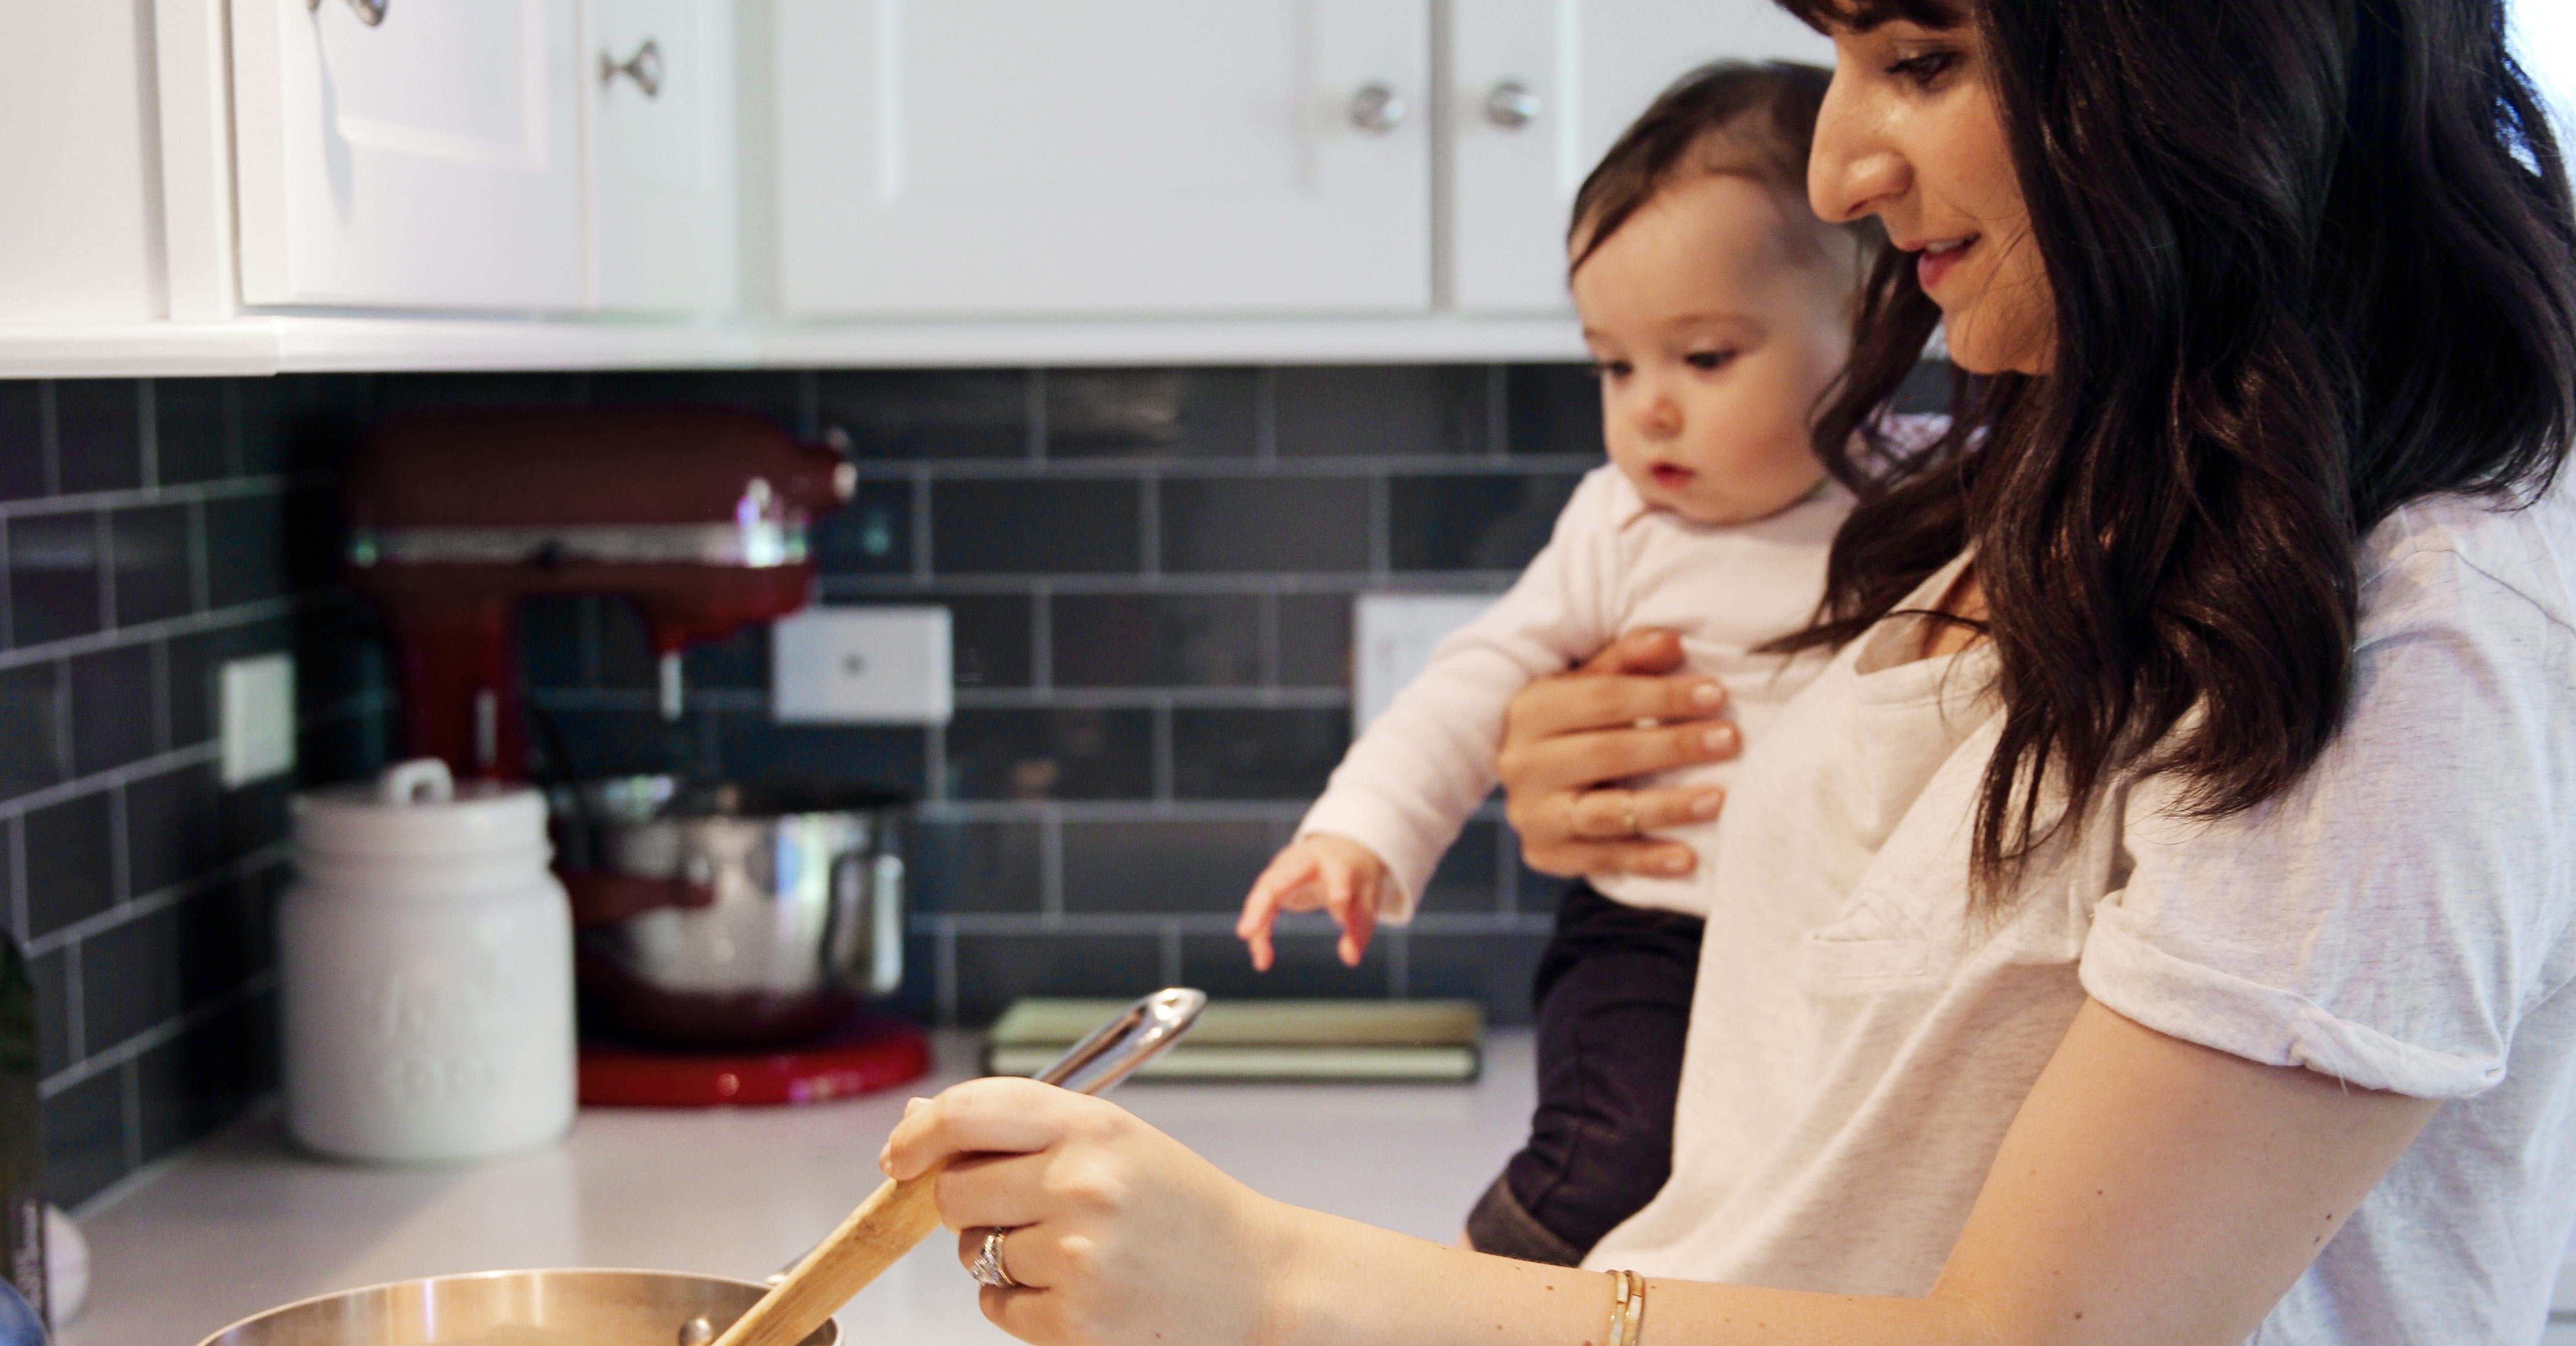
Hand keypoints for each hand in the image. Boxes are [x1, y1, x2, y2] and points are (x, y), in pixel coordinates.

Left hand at [884, 1078, 1290, 1345]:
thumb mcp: (1115, 1141)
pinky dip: (1020, 1303)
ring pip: (973, 1253)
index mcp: (1093, 1126)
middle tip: (1021, 1208)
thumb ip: (1021, 1127)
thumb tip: (919, 1118)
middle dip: (968, 1202)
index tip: (900, 1153)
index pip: (969, 1110)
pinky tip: (1076, 1289)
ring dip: (1002, 1256)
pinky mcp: (1075, 1322)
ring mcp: (1078, 1257)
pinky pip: (995, 1308)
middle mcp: (1082, 1185)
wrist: (1262, 1282)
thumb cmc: (1185, 1209)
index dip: (918, 1132)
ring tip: (1074, 1251)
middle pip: (955, 1189)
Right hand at [1234, 833, 1386, 969]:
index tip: (1340, 905)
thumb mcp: (1365, 898)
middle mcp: (1303, 862)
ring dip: (1254, 917)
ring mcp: (1283, 872)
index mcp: (1335, 862)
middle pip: (1282, 877)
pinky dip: (1260, 935)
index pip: (1337, 874)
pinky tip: (1263, 961)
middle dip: (1266, 899)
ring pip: (1263, 892)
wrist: (1335, 850)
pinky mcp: (1272, 887)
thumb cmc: (1352, 875)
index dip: (1338, 889)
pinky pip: (1262, 911)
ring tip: (1250, 943)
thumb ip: (1359, 928)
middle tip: (1249, 927)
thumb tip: (1350, 959)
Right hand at [1498, 628, 1738, 879]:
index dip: (1662, 696)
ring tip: (1718, 800)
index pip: (1603, 699)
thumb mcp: (1589, 683)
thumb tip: (1671, 641)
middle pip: (1606, 754)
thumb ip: (1627, 660)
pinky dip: (1647, 861)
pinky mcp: (1546, 855)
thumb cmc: (1573, 722)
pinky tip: (1689, 858)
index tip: (1716, 694)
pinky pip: (1603, 861)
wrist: (1531, 780)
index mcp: (1530, 709)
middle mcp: (1522, 763)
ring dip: (1666, 807)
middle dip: (1673, 746)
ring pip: (1605, 813)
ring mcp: (1532, 814)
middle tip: (1730, 740)